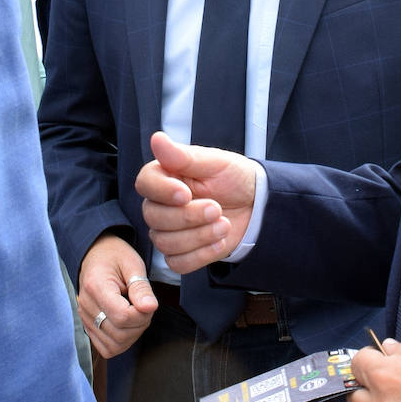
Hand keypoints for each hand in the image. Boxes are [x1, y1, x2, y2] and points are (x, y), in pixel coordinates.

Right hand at [77, 234, 157, 357]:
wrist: (96, 255)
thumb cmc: (116, 256)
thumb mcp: (133, 264)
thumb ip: (141, 287)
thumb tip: (151, 307)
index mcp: (96, 286)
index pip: (122, 316)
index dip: (142, 315)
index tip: (148, 301)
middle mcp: (86, 306)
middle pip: (119, 334)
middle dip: (140, 324)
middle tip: (144, 305)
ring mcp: (85, 319)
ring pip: (114, 345)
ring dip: (133, 335)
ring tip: (136, 313)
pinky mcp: (87, 327)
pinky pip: (107, 348)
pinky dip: (122, 342)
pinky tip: (127, 324)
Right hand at [136, 131, 256, 272]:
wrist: (255, 204)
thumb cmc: (234, 178)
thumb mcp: (215, 163)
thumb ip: (183, 156)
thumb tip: (157, 139)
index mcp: (165, 177)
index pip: (145, 184)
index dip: (162, 191)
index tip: (185, 193)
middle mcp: (162, 204)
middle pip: (154, 217)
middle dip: (188, 216)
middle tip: (216, 208)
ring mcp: (169, 230)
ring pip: (165, 242)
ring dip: (199, 236)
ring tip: (224, 223)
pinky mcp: (181, 252)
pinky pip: (178, 263)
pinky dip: (201, 254)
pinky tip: (219, 241)